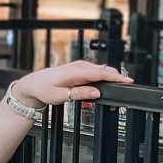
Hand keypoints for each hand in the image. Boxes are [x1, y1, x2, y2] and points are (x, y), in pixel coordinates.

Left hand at [13, 59, 133, 110]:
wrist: (34, 84)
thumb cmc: (44, 89)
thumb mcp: (60, 96)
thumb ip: (79, 93)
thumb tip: (97, 92)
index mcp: (75, 72)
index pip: (100, 73)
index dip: (116, 77)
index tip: (128, 81)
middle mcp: (79, 66)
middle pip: (104, 71)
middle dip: (117, 79)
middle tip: (127, 90)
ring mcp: (80, 66)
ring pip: (101, 71)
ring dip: (111, 79)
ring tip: (119, 90)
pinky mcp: (80, 69)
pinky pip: (96, 72)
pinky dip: (104, 78)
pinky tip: (108, 85)